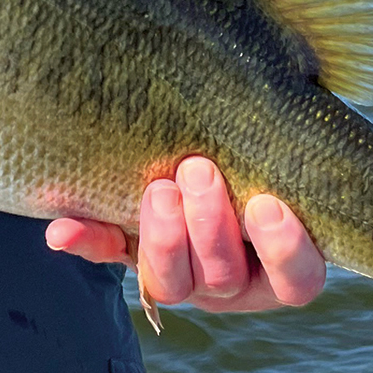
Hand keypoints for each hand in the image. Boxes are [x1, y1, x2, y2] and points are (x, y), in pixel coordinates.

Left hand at [46, 156, 325, 312]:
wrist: (205, 149)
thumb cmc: (264, 146)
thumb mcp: (279, 146)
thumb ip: (284, 135)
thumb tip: (308, 89)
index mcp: (281, 264)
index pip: (296, 279)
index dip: (283, 250)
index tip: (267, 203)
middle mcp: (234, 279)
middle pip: (225, 277)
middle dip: (209, 226)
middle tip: (197, 170)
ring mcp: (183, 276)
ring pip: (174, 282)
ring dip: (161, 237)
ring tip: (158, 189)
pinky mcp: (133, 258)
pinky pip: (108, 255)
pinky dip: (88, 239)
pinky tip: (63, 229)